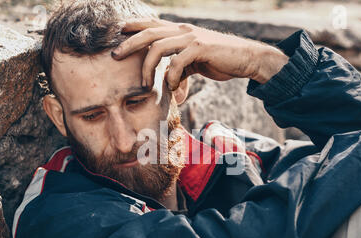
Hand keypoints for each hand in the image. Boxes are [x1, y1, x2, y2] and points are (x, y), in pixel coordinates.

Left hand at [111, 18, 287, 90]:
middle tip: (114, 56)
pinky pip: (177, 62)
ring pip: (159, 47)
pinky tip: (173, 88)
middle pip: (148, 32)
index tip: (118, 33)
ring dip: (148, 67)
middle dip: (129, 43)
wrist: (246, 58)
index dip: (134, 26)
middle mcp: (183, 30)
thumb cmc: (220, 60)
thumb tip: (167, 80)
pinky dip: (172, 77)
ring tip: (144, 84)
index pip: (152, 25)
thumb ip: (180, 67)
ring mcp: (191, 37)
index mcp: (180, 31)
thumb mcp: (195, 62)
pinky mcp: (200, 48)